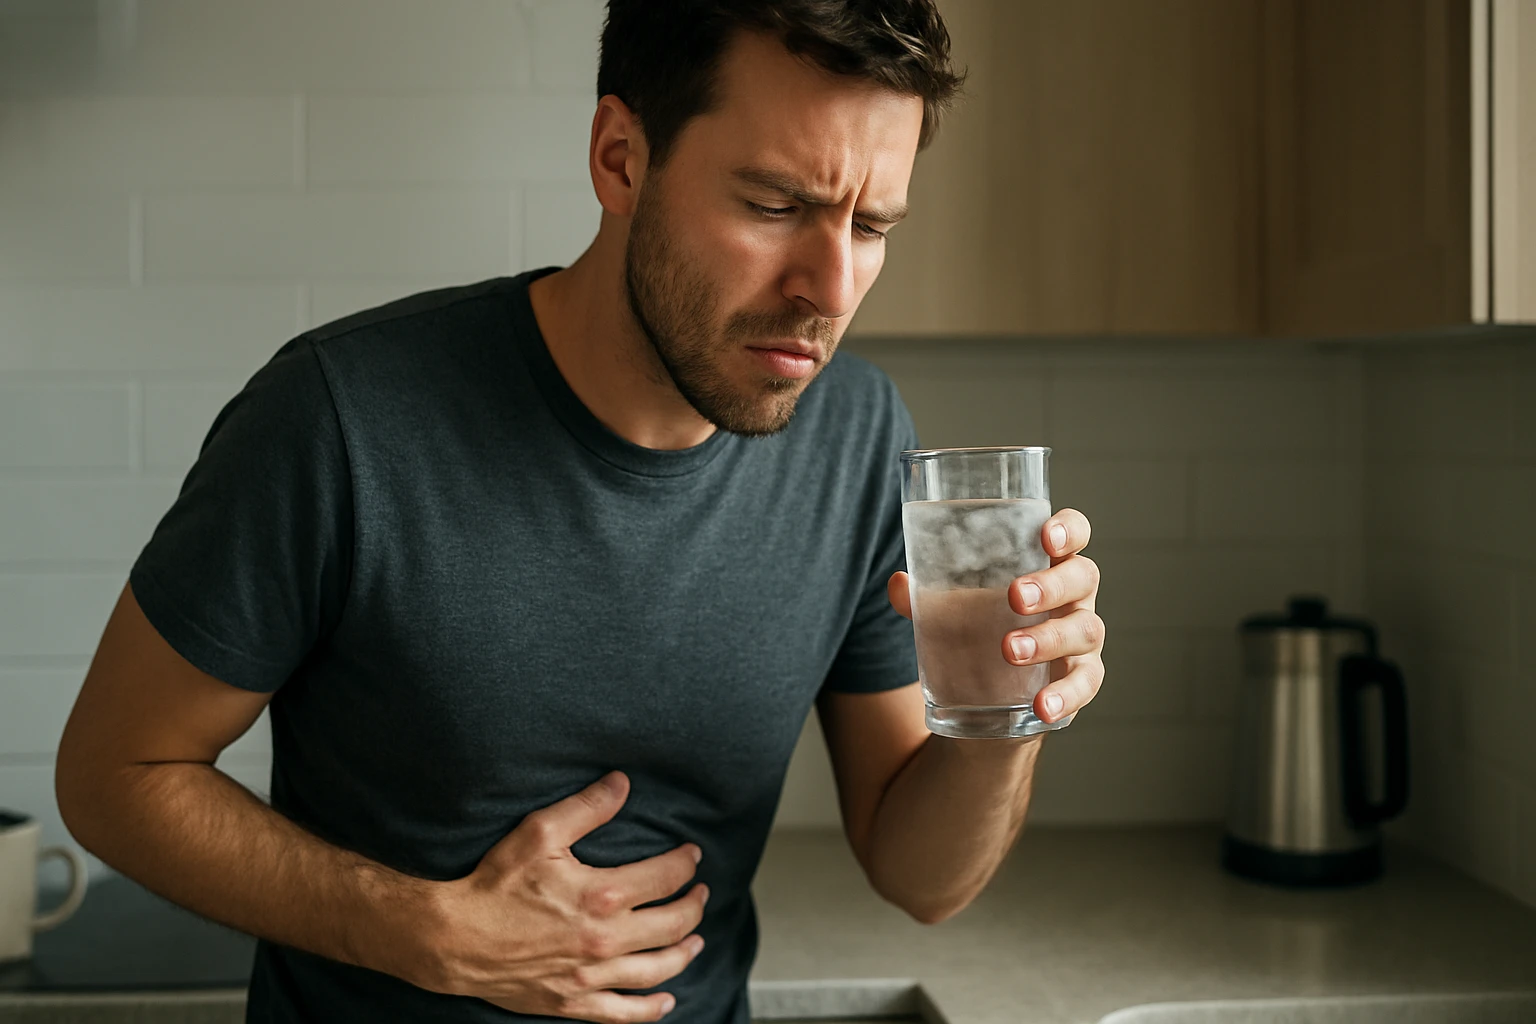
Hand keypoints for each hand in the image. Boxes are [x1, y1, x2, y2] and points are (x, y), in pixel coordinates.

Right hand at [417, 772, 707, 1022]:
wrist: (452, 938)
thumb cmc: (493, 884)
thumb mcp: (538, 833)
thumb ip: (586, 807)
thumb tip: (622, 783)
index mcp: (601, 895)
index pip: (665, 878)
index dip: (685, 864)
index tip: (692, 856)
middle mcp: (603, 940)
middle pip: (672, 924)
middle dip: (694, 905)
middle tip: (700, 893)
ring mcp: (590, 977)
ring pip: (657, 969)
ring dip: (684, 953)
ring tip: (696, 940)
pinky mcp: (572, 1003)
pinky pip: (624, 1014)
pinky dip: (651, 1009)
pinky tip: (666, 1000)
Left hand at [888, 508, 1104, 726]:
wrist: (990, 695)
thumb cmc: (981, 628)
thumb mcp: (952, 609)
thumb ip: (924, 596)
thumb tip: (898, 583)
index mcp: (1048, 564)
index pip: (1074, 534)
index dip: (1069, 529)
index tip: (1047, 536)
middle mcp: (1074, 596)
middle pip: (1083, 577)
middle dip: (1052, 584)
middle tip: (1016, 596)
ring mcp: (1082, 637)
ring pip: (1085, 630)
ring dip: (1048, 639)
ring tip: (1010, 650)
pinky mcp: (1082, 678)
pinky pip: (1086, 684)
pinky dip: (1065, 695)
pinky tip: (1041, 705)